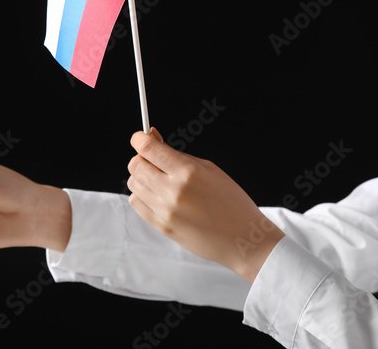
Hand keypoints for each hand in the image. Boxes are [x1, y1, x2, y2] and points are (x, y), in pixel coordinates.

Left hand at [126, 128, 284, 282]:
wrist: (243, 240)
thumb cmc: (232, 202)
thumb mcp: (210, 169)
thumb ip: (177, 153)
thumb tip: (151, 137)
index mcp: (188, 173)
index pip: (148, 148)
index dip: (139, 138)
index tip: (140, 138)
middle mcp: (173, 191)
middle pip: (135, 165)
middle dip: (141, 158)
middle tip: (153, 161)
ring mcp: (166, 211)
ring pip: (133, 183)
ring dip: (141, 177)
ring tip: (159, 180)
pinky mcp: (162, 226)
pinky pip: (136, 203)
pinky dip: (141, 195)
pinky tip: (156, 195)